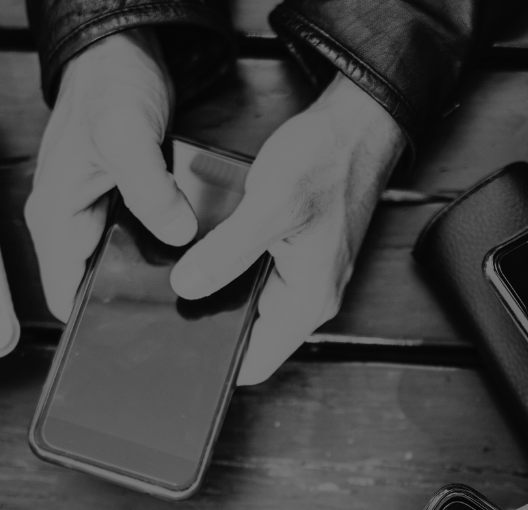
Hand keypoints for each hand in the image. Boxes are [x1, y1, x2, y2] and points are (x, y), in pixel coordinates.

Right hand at [25, 29, 195, 321]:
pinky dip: (159, 250)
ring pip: (119, 265)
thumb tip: (176, 231)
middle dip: (128, 303)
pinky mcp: (120, 204)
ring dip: (148, 277)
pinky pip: (137, 242)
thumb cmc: (109, 87)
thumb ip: (149, 189)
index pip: (62, 293)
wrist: (121, 54)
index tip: (130, 338)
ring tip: (187, 292)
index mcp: (54, 214)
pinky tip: (188, 257)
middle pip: (93, 286)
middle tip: (174, 317)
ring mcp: (94, 213)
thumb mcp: (127, 137)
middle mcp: (70, 219)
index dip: (91, 322)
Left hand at [169, 73, 404, 383]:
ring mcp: (304, 278)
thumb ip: (226, 252)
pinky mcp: (297, 256)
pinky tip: (212, 246)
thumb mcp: (269, 205)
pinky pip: (257, 278)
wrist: (355, 129)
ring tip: (188, 271)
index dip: (217, 362)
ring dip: (221, 292)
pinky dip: (232, 266)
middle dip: (212, 323)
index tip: (179, 348)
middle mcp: (308, 297)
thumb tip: (186, 286)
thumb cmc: (326, 162)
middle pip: (251, 335)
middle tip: (172, 302)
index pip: (255, 362)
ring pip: (251, 305)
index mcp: (307, 300)